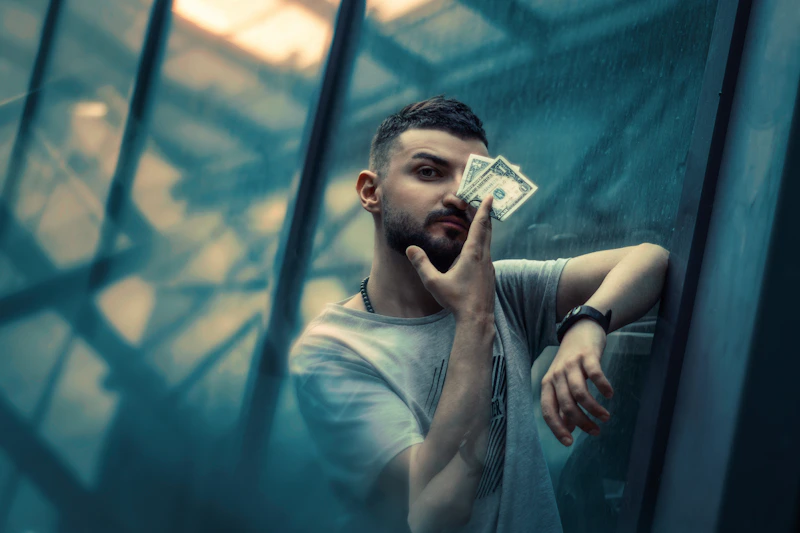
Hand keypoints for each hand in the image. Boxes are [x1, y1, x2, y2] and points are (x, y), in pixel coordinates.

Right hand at [406, 194, 494, 320]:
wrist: (477, 319)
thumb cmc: (456, 300)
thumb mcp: (434, 282)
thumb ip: (422, 264)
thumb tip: (411, 248)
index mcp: (472, 254)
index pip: (479, 226)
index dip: (484, 209)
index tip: (490, 196)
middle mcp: (484, 257)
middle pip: (486, 229)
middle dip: (483, 214)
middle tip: (482, 200)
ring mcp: (488, 266)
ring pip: (487, 241)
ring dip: (483, 228)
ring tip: (478, 219)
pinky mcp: (489, 274)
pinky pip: (487, 251)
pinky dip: (483, 242)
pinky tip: (475, 247)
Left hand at [540, 320, 613, 445]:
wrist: (580, 329)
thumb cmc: (572, 361)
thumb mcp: (563, 382)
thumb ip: (564, 404)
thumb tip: (568, 428)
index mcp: (548, 384)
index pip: (547, 410)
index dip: (557, 428)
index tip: (569, 443)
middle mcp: (556, 375)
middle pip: (566, 405)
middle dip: (582, 422)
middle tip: (596, 431)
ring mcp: (571, 365)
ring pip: (579, 393)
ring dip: (593, 409)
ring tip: (605, 417)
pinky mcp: (586, 356)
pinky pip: (594, 374)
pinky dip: (603, 387)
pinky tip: (610, 395)